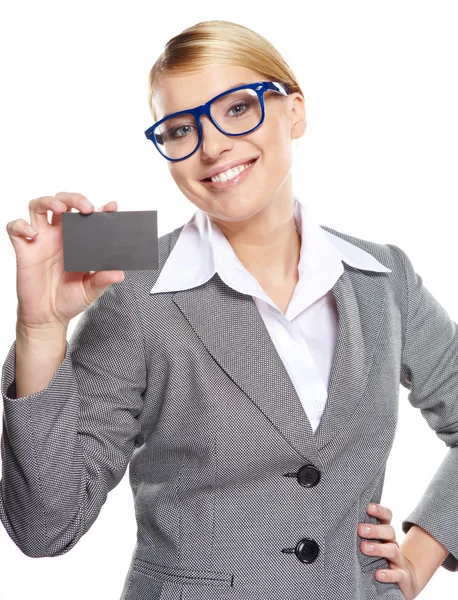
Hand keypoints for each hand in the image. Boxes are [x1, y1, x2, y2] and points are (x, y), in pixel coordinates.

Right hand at [6, 192, 124, 328]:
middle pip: (62, 202)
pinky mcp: (24, 249)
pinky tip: (33, 234)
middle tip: (86, 208)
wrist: (48, 317)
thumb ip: (103, 280)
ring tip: (60, 208)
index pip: (87, 217)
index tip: (112, 207)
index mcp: (78, 241)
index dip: (100, 208)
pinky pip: (15, 228)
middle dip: (73, 198)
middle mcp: (59, 236)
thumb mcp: (91, 290)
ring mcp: (41, 240)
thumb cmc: (69, 300)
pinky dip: (21, 225)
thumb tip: (120, 274)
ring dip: (48, 201)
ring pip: (39, 207)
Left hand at [358, 503, 420, 599]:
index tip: (368, 507)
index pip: (386, 517)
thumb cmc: (381, 557)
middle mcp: (393, 543)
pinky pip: (397, 574)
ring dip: (378, 548)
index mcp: (385, 533)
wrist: (405, 580)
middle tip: (360, 529)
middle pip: (389, 531)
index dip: (379, 510)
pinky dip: (388, 574)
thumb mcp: (374, 543)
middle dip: (375, 529)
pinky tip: (378, 574)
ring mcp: (399, 560)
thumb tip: (340, 523)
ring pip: (392, 550)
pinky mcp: (403, 577)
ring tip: (364, 548)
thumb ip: (362, 534)